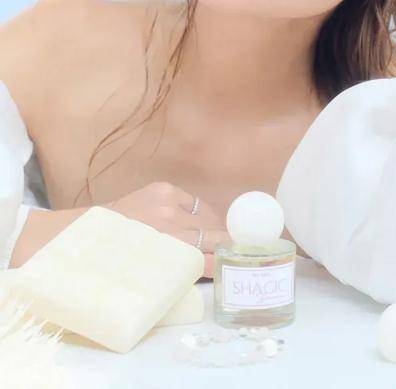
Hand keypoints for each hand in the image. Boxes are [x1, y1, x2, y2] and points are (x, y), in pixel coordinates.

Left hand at [105, 181, 227, 277]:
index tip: (231, 266)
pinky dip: (200, 213)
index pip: (206, 260)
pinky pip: (194, 202)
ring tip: (218, 236)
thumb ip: (178, 271)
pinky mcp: (165, 189)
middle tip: (234, 250)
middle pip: (212, 236)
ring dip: (214, 228)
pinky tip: (200, 221)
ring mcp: (168, 204)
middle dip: (224, 245)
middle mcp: (169, 226)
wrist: (93, 231)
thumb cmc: (119, 260)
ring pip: (207, 217)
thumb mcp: (150, 274)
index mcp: (165, 254)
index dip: (221, 263)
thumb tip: (209, 269)